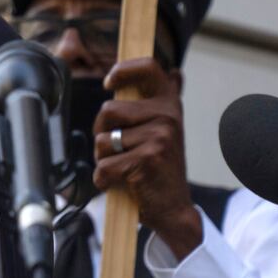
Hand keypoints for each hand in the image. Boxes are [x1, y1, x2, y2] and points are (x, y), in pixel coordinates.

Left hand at [92, 58, 201, 258]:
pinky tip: (121, 184)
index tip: (110, 84)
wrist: (173, 209)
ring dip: (104, 158)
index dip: (123, 70)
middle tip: (119, 150)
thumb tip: (175, 72)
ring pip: (103, 140)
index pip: (148, 68)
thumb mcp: (166, 131)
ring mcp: (159, 138)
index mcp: (169, 105)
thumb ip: (161, 103)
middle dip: (102, 133)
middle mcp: (167, 117)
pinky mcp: (146, 160)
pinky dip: (104, 179)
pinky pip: (103, 166)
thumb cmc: (159, 168)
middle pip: (108, 110)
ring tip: (124, 167)